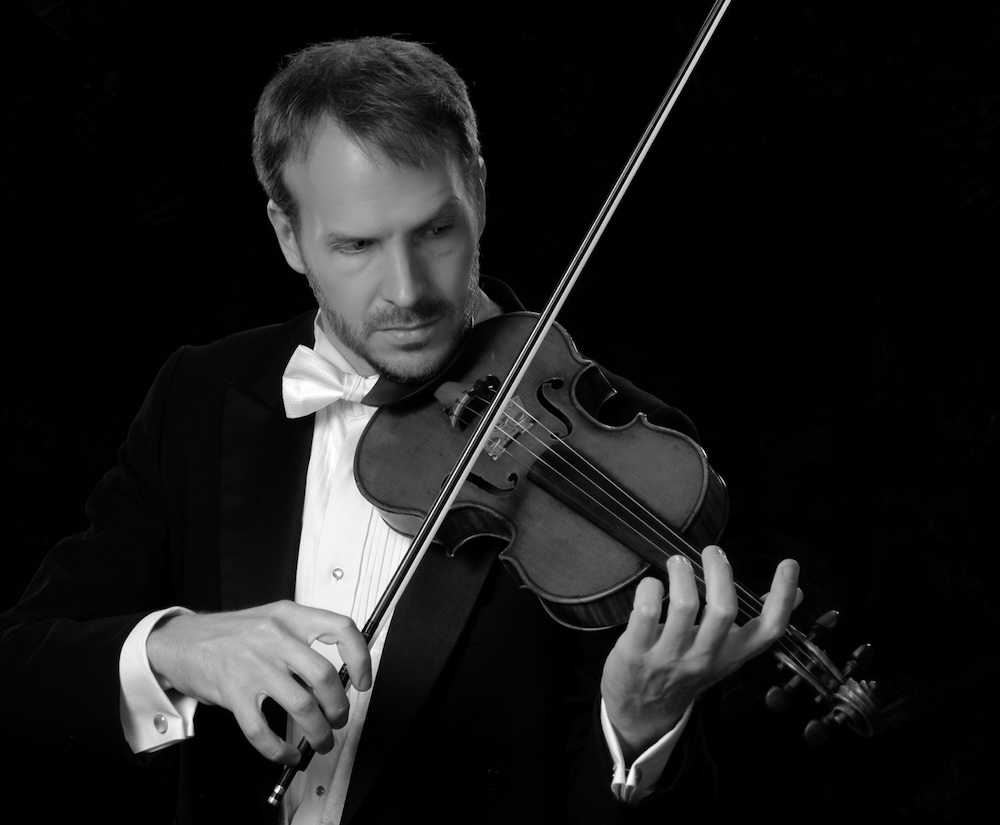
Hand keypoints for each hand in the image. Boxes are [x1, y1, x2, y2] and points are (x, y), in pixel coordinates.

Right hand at [146, 600, 370, 764]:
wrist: (180, 641)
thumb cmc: (229, 634)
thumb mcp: (271, 621)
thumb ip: (302, 640)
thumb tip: (337, 675)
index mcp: (290, 616)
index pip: (341, 628)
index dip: (360, 657)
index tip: (362, 680)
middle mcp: (275, 637)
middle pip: (324, 676)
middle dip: (339, 706)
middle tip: (339, 718)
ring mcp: (253, 665)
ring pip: (301, 706)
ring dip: (318, 732)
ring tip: (321, 740)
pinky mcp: (233, 692)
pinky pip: (262, 730)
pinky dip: (279, 749)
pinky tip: (286, 753)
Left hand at [601, 545, 800, 760]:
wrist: (643, 713)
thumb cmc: (686, 672)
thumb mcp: (726, 654)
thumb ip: (753, 625)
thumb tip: (795, 595)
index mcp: (731, 656)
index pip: (767, 630)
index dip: (782, 597)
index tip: (789, 565)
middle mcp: (704, 657)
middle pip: (723, 610)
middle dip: (720, 571)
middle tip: (712, 551)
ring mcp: (670, 657)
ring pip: (685, 606)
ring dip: (682, 572)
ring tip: (678, 561)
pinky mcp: (636, 652)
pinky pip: (646, 612)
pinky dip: (650, 588)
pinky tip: (652, 584)